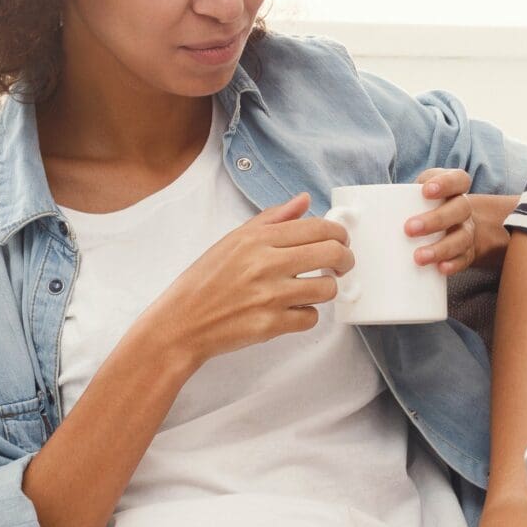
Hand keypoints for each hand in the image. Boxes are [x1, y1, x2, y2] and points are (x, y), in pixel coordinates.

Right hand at [135, 193, 352, 366]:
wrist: (181, 322)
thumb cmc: (205, 282)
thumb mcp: (232, 240)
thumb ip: (272, 219)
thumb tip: (304, 201)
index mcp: (256, 239)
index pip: (318, 227)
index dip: (339, 233)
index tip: (341, 240)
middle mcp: (265, 264)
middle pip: (332, 254)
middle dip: (346, 259)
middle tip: (341, 264)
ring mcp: (270, 296)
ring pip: (327, 288)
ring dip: (326, 289)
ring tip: (313, 288)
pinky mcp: (272, 324)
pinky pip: (311, 318)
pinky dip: (306, 315)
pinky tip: (292, 310)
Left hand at [404, 169, 509, 275]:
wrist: (450, 227)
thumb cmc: (425, 207)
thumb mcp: (418, 195)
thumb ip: (404, 195)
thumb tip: (370, 206)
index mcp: (453, 190)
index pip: (458, 180)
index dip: (445, 183)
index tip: (425, 191)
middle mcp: (463, 209)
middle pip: (459, 209)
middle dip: (435, 219)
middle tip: (410, 228)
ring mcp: (468, 232)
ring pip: (461, 238)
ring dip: (441, 248)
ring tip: (419, 257)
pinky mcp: (467, 253)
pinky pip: (465, 259)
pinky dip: (453, 264)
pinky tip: (441, 269)